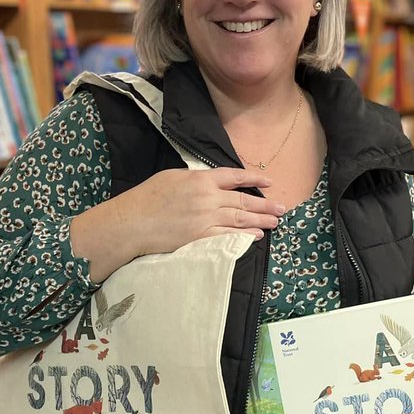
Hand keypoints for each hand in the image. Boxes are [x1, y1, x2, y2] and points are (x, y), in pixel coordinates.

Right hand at [72, 167, 284, 283]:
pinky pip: (229, 235)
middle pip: (243, 200)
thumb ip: (194, 181)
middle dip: (265, 205)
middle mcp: (207, 197)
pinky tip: (256, 236)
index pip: (234, 176)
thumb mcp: (171, 179)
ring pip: (240, 218)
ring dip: (260, 220)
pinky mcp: (201, 237)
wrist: (131, 222)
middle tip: (281, 208)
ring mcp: (205, 218)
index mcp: (200, 179)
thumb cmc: (146, 199)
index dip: (253, 180)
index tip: (268, 183)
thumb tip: (211, 184)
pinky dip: (244, 235)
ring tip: (275, 221)